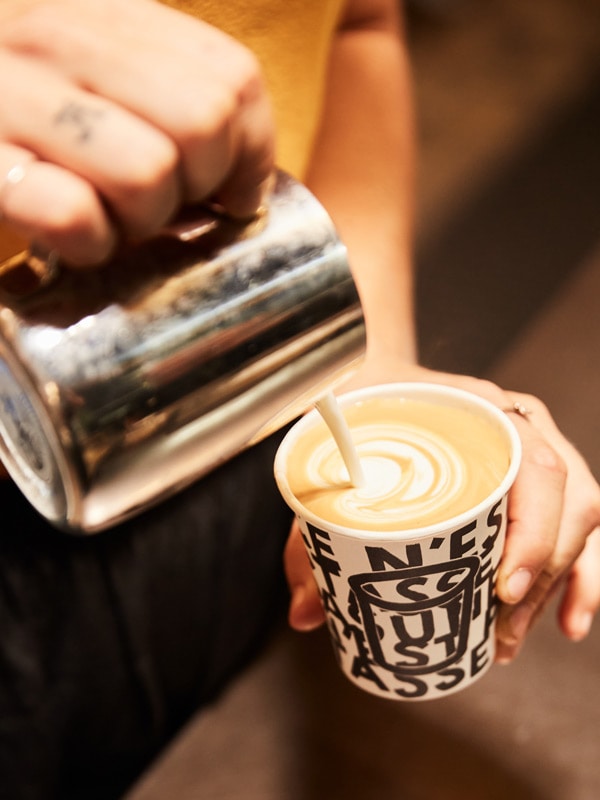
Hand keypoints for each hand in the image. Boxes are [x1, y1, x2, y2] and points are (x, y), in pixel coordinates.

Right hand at [0, 0, 274, 265]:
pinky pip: (72, 215)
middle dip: (196, 190)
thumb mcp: (84, 63)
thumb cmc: (16, 99)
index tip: (227, 191)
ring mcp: (8, 93)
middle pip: (203, 125)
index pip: (232, 77)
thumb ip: (158, 89)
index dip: (250, 151)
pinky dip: (85, 244)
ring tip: (109, 221)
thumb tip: (243, 175)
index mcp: (100, 10)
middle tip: (157, 206)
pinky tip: (68, 239)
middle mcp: (55, 35)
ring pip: (149, 173)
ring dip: (141, 222)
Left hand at [284, 360, 599, 659]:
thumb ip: (312, 534)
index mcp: (482, 410)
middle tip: (499, 633)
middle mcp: (521, 425)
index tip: (504, 588)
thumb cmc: (363, 412)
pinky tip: (567, 623)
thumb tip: (305, 615)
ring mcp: (536, 446)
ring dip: (558, 585)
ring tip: (513, 638)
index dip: (534, 534)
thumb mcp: (332, 462)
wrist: (373, 374)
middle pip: (567, 504)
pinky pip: (577, 525)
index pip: (536, 468)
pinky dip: (580, 576)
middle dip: (541, 580)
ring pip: (578, 519)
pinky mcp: (536, 475)